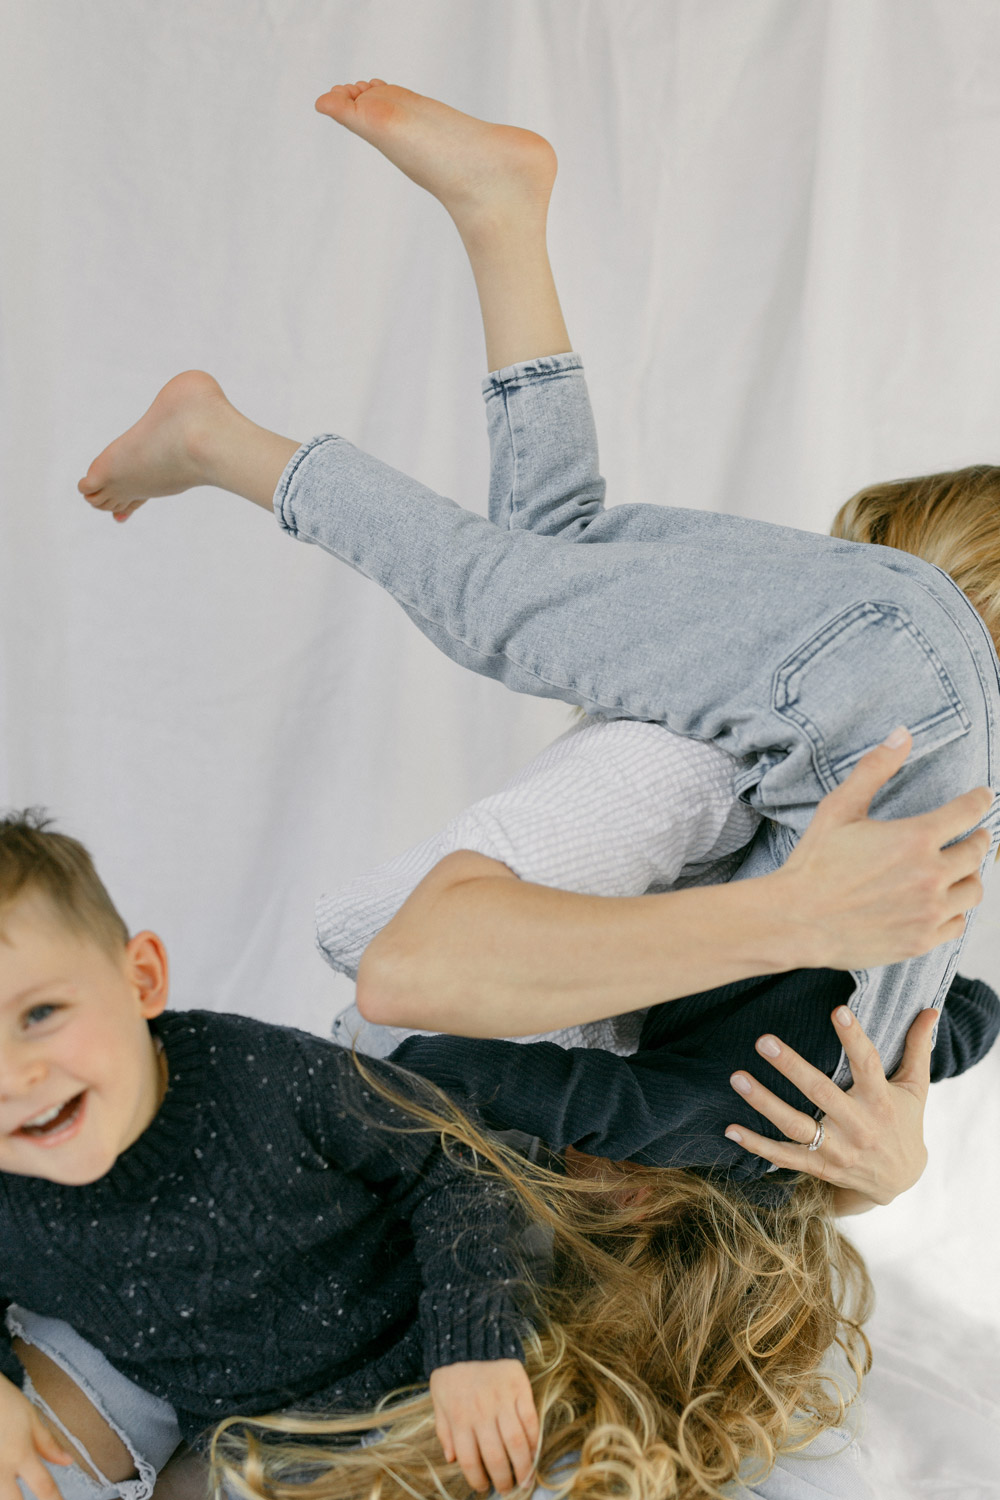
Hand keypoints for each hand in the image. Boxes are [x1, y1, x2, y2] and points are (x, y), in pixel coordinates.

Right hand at [0, 1375, 73, 1499]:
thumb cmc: (4, 1402)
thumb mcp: (30, 1418)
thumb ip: (47, 1443)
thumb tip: (68, 1460)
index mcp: (21, 1453)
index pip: (43, 1486)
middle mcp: (1, 1467)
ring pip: (0, 1495)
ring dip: (8, 1495)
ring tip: (15, 1492)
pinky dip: (0, 1488)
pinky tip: (5, 1486)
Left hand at [429, 1358, 538, 1493]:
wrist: (470, 1331)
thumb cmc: (452, 1369)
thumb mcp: (438, 1398)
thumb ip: (444, 1430)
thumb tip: (451, 1459)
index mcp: (459, 1417)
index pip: (469, 1459)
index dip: (477, 1479)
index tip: (483, 1487)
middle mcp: (481, 1413)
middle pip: (496, 1456)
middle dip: (504, 1479)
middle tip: (508, 1489)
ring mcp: (502, 1401)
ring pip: (516, 1442)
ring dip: (523, 1466)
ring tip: (525, 1479)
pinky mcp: (519, 1388)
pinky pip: (530, 1420)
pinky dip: (535, 1439)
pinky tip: (534, 1451)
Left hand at [724, 1004, 936, 1207]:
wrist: (901, 1181)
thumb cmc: (904, 1123)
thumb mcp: (915, 1088)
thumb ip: (917, 1048)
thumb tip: (931, 1009)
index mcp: (880, 1100)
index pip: (868, 1063)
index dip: (853, 1037)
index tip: (838, 1011)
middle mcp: (857, 1125)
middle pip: (821, 1093)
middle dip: (791, 1067)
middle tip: (764, 1040)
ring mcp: (836, 1149)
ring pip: (796, 1126)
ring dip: (764, 1103)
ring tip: (738, 1078)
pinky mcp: (819, 1167)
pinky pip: (783, 1157)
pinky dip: (757, 1145)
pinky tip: (731, 1128)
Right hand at [774, 727, 992, 969]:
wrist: (797, 919)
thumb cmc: (815, 863)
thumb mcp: (839, 808)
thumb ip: (874, 770)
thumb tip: (902, 735)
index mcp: (915, 838)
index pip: (967, 813)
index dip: (979, 801)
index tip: (983, 797)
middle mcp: (929, 876)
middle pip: (977, 852)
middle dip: (979, 838)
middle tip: (975, 835)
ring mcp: (928, 911)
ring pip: (973, 890)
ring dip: (970, 876)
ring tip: (960, 870)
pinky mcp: (921, 940)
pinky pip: (957, 923)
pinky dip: (955, 911)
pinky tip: (942, 903)